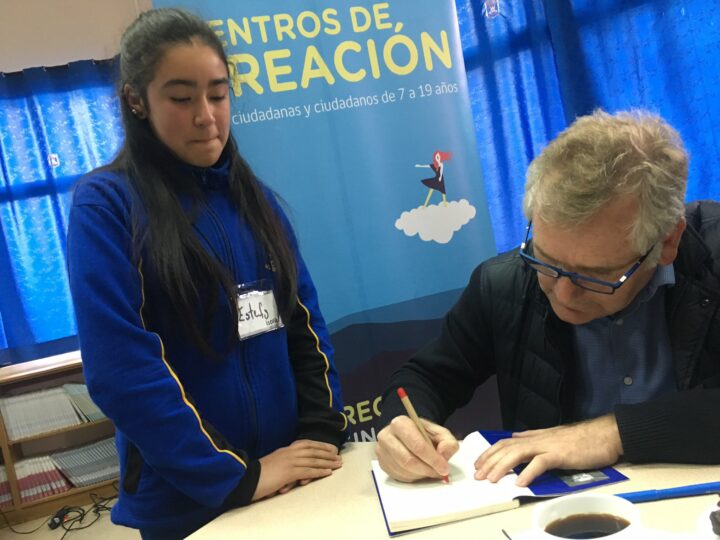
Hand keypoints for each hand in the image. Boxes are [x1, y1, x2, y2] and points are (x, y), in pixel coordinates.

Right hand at [253, 439, 341, 500]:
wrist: (246, 479)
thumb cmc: (257, 475)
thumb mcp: (272, 464)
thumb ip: (283, 462)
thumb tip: (294, 468)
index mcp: (284, 450)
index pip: (305, 444)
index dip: (319, 445)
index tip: (330, 447)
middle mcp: (288, 453)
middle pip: (312, 451)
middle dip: (327, 453)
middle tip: (339, 456)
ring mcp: (289, 462)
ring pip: (313, 460)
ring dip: (327, 462)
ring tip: (338, 464)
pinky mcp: (288, 472)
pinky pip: (308, 471)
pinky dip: (319, 471)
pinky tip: (328, 472)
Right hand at [375, 415, 458, 481]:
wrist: (409, 435)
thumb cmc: (424, 434)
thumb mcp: (440, 433)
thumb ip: (447, 442)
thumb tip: (443, 453)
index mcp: (400, 423)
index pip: (417, 445)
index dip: (432, 459)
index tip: (444, 468)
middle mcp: (386, 436)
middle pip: (407, 460)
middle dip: (426, 469)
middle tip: (438, 473)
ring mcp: (381, 450)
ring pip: (403, 470)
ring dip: (420, 474)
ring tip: (429, 470)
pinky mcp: (381, 463)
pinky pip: (398, 476)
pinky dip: (412, 477)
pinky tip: (418, 471)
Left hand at [474, 414, 622, 486]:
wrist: (605, 434)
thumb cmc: (583, 438)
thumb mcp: (553, 436)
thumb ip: (533, 437)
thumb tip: (516, 438)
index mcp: (535, 436)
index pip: (506, 442)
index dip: (491, 452)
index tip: (479, 463)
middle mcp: (538, 439)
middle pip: (507, 448)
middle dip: (490, 461)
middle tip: (478, 475)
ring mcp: (548, 446)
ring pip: (518, 454)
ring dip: (502, 467)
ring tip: (492, 479)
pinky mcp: (561, 454)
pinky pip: (541, 463)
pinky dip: (529, 473)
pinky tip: (520, 482)